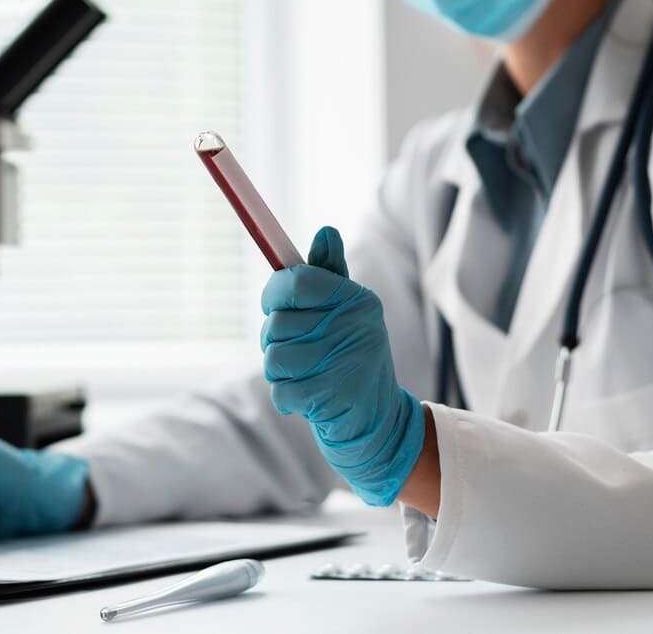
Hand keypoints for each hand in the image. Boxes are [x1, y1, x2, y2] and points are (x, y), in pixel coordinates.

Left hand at [260, 227, 424, 505]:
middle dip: (277, 340)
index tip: (274, 304)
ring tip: (305, 374)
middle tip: (298, 350)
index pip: (294, 281)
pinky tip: (309, 398)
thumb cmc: (351, 357)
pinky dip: (287, 398)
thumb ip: (329, 274)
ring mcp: (345, 361)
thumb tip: (326, 231)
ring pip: (274, 358)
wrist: (379, 422)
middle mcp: (354, 325)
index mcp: (355, 299)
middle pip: (277, 323)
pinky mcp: (332, 396)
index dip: (274, 293)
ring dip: (280, 371)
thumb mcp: (347, 312)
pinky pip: (279, 390)